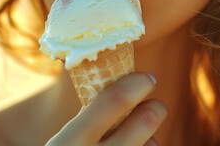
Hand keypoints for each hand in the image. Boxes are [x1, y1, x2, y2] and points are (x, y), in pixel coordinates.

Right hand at [45, 72, 166, 145]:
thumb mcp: (65, 142)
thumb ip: (87, 121)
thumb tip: (121, 88)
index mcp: (70, 142)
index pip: (113, 100)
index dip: (135, 83)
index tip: (146, 79)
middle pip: (144, 121)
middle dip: (155, 108)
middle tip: (154, 105)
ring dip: (149, 137)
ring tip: (138, 139)